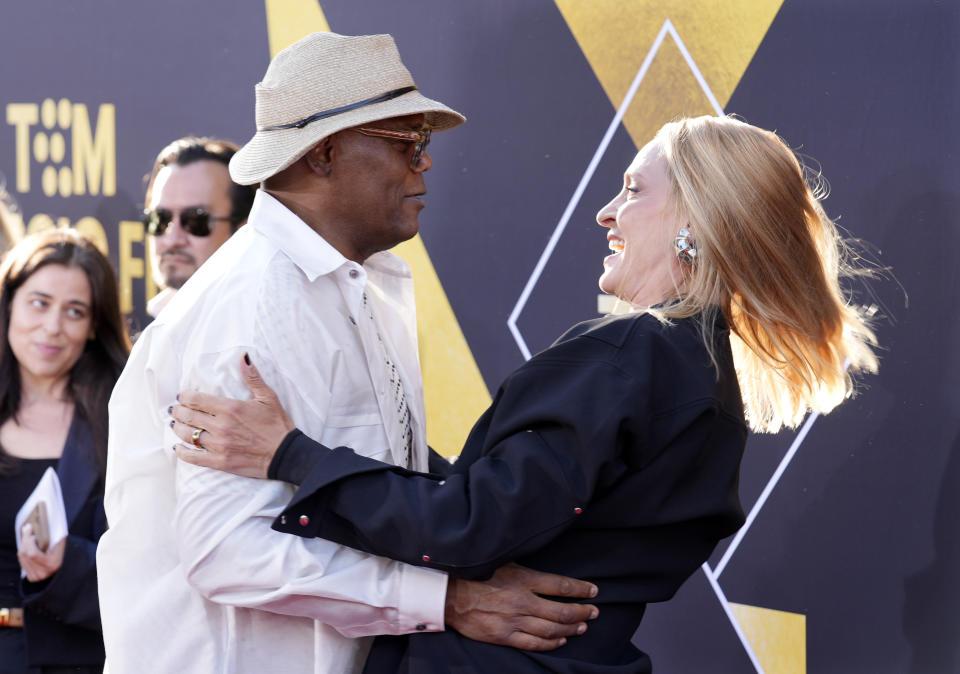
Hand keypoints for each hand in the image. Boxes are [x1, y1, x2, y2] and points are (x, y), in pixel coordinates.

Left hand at [18, 523, 65, 581]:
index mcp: (52, 564)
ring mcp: (37, 577)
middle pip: (25, 555)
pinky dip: (23, 553)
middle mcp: (44, 573)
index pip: (32, 554)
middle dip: (25, 540)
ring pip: (22, 558)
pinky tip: (30, 548)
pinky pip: (22, 562)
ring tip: (31, 539)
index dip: (28, 541)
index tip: (29, 528)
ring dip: (24, 545)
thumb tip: (31, 526)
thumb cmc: (64, 548)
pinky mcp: (33, 578)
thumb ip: (49, 534)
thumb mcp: (60, 540)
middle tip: (29, 531)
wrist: (69, 563)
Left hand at [173, 354, 294, 478]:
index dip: (184, 397)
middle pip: (188, 416)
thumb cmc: (277, 425)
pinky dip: (182, 453)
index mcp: (229, 408)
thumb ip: (252, 377)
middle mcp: (220, 426)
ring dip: (178, 428)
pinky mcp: (219, 461)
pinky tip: (178, 448)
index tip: (181, 397)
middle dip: (178, 411)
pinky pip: (193, 457)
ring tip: (175, 424)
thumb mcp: (268, 397)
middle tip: (174, 409)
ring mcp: (218, 445)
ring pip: (187, 435)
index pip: (196, 399)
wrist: (286, 454)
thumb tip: (243, 357)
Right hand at [444, 563, 598, 650]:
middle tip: (593, 612)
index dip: (580, 589)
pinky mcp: (504, 636)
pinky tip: (561, 640)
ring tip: (582, 626)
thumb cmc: (477, 575)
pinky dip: (551, 643)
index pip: (560, 585)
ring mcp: (513, 621)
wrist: (450, 595)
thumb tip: (547, 568)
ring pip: (552, 629)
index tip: (593, 591)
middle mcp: (522, 601)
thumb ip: (526, 569)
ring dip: (571, 628)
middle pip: (561, 611)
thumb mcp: (504, 562)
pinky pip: (534, 643)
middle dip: (582, 612)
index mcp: (523, 579)